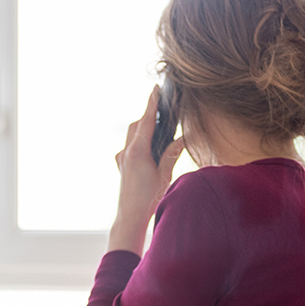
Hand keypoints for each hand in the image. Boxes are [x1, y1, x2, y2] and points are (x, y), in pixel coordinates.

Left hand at [109, 86, 184, 255]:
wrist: (130, 217)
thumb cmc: (149, 199)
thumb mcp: (165, 175)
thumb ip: (172, 154)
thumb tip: (183, 138)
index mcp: (138, 151)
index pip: (147, 121)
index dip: (152, 103)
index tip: (156, 89)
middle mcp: (127, 152)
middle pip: (138, 125)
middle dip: (149, 115)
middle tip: (162, 107)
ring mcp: (122, 158)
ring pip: (132, 135)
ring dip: (144, 127)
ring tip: (158, 125)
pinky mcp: (121, 165)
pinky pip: (129, 145)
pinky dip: (139, 140)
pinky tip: (149, 147)